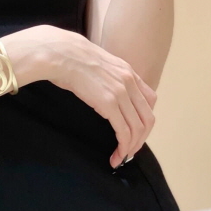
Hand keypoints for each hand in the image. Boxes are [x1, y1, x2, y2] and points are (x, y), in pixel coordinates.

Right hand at [41, 28, 157, 168]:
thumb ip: (106, 77)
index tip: (134, 131)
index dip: (145, 120)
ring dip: (132, 147)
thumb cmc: (70, 58)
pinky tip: (116, 155)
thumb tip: (100, 88)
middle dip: (141, 139)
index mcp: (128, 72)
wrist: (61, 53)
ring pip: (138, 128)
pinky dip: (123, 146)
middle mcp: (130, 82)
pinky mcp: (109, 104)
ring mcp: (121, 93)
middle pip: (148, 118)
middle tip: (129, 151)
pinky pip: (124, 131)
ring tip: (121, 157)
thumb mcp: (97, 64)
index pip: (150, 101)